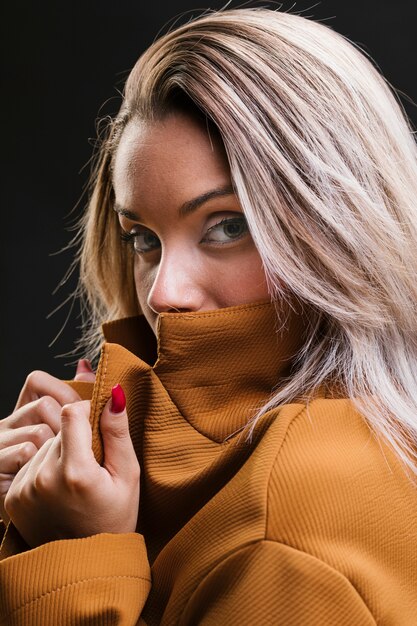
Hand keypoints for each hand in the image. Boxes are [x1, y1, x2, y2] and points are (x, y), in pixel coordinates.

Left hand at [4, 385, 139, 547]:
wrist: (86, 564)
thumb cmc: (114, 518)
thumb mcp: (127, 475)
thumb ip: (117, 432)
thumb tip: (114, 393)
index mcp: (76, 471)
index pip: (71, 413)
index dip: (88, 415)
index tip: (99, 431)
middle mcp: (44, 477)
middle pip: (58, 430)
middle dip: (76, 438)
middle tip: (91, 466)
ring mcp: (24, 488)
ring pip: (44, 446)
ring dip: (60, 453)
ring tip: (75, 480)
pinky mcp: (13, 496)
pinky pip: (31, 464)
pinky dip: (45, 469)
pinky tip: (59, 489)